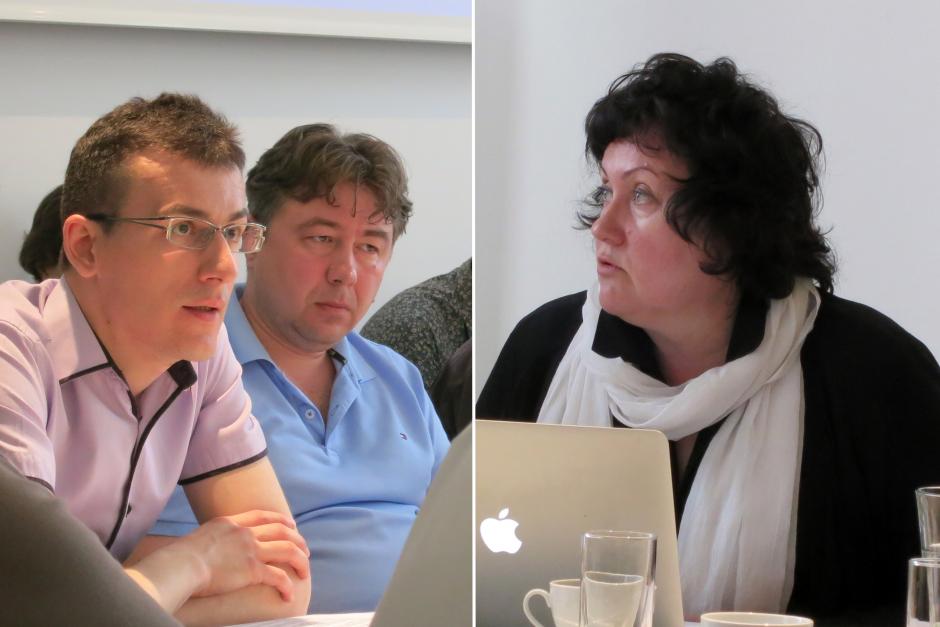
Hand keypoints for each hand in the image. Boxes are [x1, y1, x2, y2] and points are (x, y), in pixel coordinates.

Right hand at [177, 509, 309, 601]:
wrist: (181, 565)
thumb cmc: (182, 557)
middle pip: (282, 531)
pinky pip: (278, 577)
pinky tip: (289, 595)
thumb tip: (216, 546)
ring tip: (305, 572)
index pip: (263, 516)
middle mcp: (245, 533)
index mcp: (232, 523)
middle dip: (298, 540)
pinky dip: (287, 586)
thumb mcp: (202, 536)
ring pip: (288, 551)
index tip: (292, 525)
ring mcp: (251, 550)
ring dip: (300, 561)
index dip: (281, 520)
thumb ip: (216, 538)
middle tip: (305, 551)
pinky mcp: (253, 569)